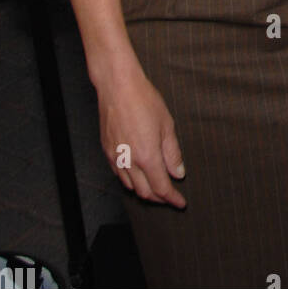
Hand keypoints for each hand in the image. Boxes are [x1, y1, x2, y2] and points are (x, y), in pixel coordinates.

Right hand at [96, 64, 186, 207]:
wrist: (118, 86)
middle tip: (171, 196)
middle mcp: (129, 162)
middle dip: (159, 198)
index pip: (161, 188)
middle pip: (145, 192)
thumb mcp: (167, 125)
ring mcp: (115, 157)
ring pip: (130, 186)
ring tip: (156, 187)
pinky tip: (138, 174)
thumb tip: (178, 173)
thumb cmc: (144, 100)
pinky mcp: (107, 150)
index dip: (172, 199)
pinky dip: (130, 180)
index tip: (180, 203)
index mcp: (147, 156)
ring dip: (144, 191)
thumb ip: (172, 152)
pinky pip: (119, 174)